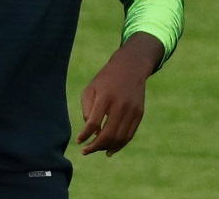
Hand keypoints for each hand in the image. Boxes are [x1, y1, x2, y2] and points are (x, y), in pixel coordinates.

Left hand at [76, 32, 163, 156]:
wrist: (130, 67)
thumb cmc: (105, 79)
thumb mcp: (91, 88)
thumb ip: (88, 109)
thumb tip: (92, 131)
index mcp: (105, 96)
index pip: (94, 122)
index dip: (85, 135)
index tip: (78, 141)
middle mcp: (120, 104)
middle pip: (108, 133)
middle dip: (95, 146)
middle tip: (86, 151)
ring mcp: (132, 110)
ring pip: (120, 137)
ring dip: (107, 148)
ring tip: (97, 151)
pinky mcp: (140, 113)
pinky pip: (130, 134)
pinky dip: (120, 145)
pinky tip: (110, 149)